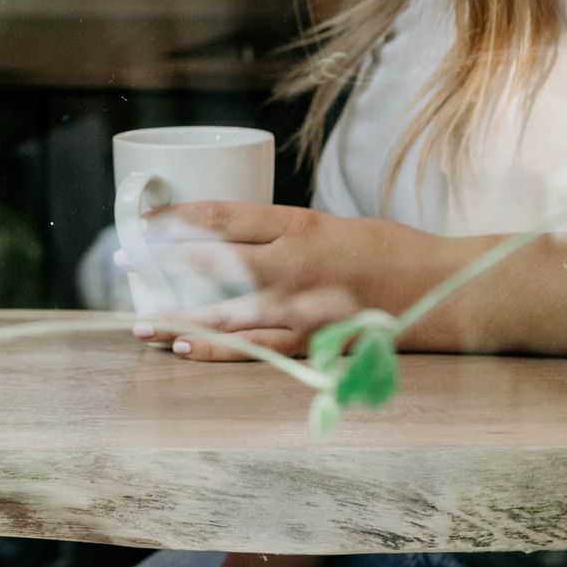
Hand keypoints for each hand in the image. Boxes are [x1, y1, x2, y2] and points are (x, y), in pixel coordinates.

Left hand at [130, 200, 423, 360]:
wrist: (444, 289)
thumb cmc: (391, 252)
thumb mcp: (332, 225)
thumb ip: (283, 234)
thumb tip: (230, 240)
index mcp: (298, 226)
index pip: (220, 217)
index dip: (175, 220)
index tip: (144, 222)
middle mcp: (292, 265)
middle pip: (209, 263)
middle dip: (161, 265)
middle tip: (122, 265)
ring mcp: (300, 307)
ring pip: (224, 313)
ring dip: (178, 318)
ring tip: (142, 324)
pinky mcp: (312, 341)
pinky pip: (253, 348)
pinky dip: (216, 350)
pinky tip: (185, 349)